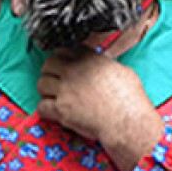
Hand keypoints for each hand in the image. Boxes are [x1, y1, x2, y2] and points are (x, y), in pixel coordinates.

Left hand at [35, 49, 164, 170]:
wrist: (126, 120)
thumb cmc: (130, 98)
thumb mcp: (122, 70)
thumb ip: (106, 65)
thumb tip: (104, 65)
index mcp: (89, 59)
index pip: (65, 50)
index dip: (63, 56)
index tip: (64, 62)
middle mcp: (74, 71)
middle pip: (49, 64)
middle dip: (50, 70)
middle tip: (54, 77)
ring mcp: (65, 90)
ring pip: (41, 84)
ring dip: (46, 89)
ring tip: (52, 94)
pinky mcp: (61, 110)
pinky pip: (42, 106)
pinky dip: (45, 109)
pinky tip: (52, 111)